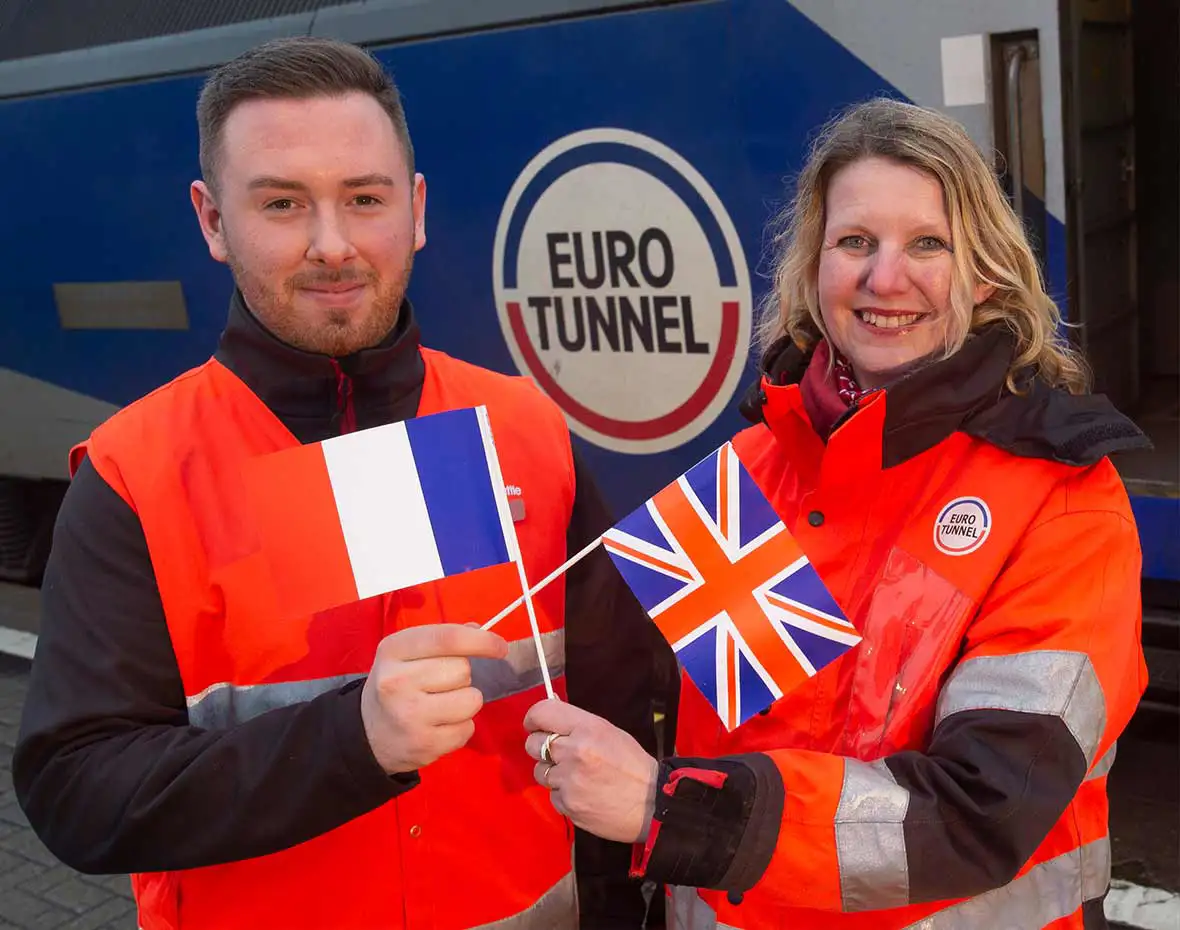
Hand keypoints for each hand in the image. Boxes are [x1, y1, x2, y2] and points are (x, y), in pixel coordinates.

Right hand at [361, 623, 507, 773]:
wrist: (367, 734)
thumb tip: (481, 631)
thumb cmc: (396, 684)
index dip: (481, 641)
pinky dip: (461, 727)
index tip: (500, 647)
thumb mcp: (406, 653)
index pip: (448, 638)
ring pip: (471, 700)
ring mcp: (409, 716)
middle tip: (441, 684)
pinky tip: (438, 725)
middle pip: (462, 669)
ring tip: (442, 705)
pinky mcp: (424, 744)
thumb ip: (443, 639)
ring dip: (466, 702)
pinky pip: (467, 728)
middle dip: (462, 675)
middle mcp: (397, 681)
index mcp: (393, 650)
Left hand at [524, 698, 658, 843]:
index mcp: (587, 728)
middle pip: (533, 743)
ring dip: (553, 773)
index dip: (533, 718)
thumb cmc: (633, 765)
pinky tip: (583, 794)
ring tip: (576, 777)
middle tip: (558, 754)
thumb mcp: (609, 732)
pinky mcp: (567, 805)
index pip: (542, 713)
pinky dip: (563, 795)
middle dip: (541, 747)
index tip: (534, 724)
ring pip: (540, 771)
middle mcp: (573, 751)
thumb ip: (578, 725)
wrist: (652, 804)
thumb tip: (551, 720)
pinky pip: (552, 795)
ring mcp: (568, 780)